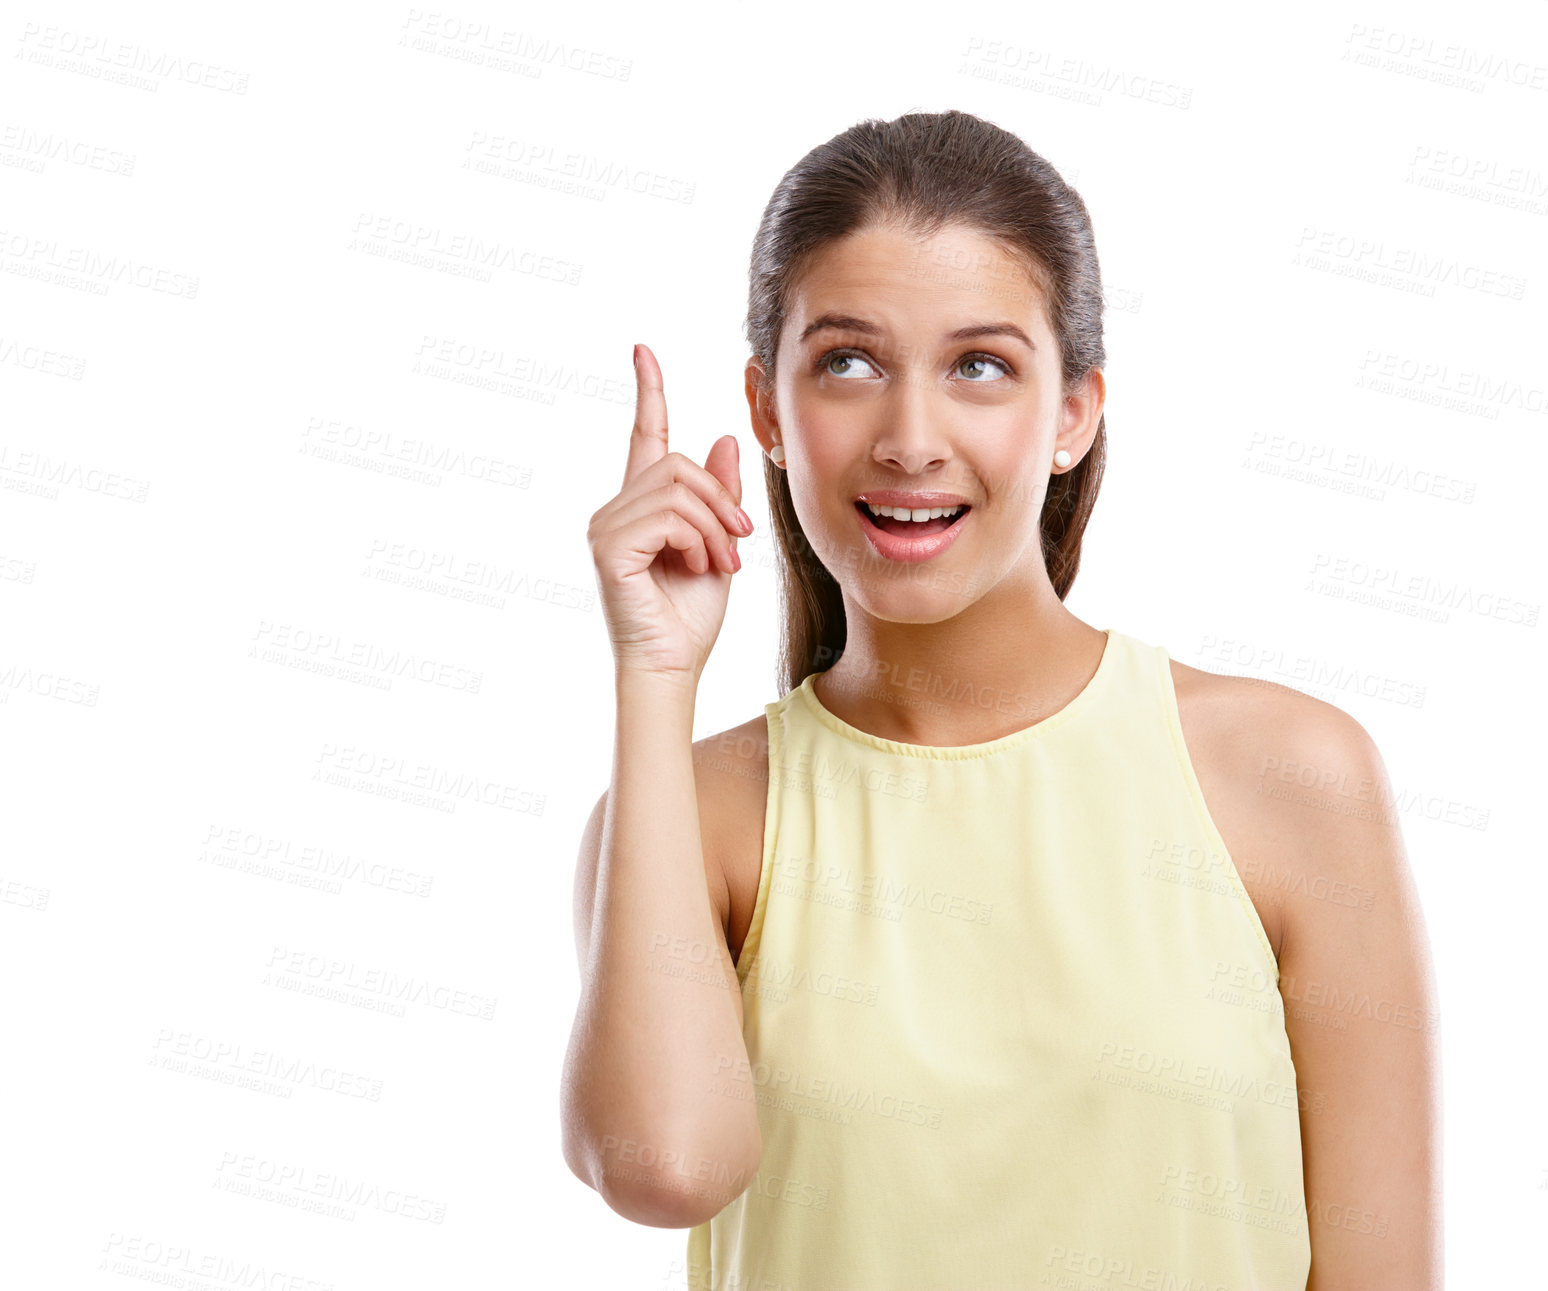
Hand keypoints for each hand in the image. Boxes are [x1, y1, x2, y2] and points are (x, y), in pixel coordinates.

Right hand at [587, 344, 752, 682]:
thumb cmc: (690, 618)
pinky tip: (696, 568)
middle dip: (722, 503)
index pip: (644, 437)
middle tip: (738, 547)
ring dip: (715, 528)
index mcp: (642, 506)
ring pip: (680, 489)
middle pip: (680, 465)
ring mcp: (607, 526)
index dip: (647, 392)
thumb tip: (723, 438)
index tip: (643, 351)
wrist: (674, 665)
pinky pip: (670, 516)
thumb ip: (721, 496)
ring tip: (719, 564)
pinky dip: (697, 540)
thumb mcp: (720, 545)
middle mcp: (617, 509)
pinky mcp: (609, 546)